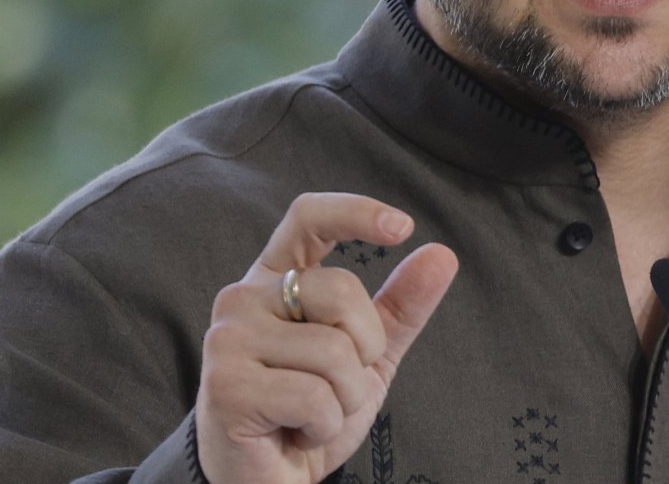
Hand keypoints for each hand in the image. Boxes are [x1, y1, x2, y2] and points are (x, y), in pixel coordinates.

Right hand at [194, 192, 458, 483]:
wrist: (269, 482)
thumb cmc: (311, 411)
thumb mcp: (369, 355)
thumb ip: (401, 306)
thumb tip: (442, 255)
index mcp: (275, 280)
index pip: (309, 218)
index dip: (356, 211)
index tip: (403, 227)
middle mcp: (242, 298)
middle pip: (342, 291)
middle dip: (364, 350)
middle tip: (334, 387)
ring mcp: (227, 339)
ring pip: (334, 352)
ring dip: (344, 399)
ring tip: (311, 415)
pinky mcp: (226, 386)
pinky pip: (314, 396)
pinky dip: (323, 424)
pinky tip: (294, 432)